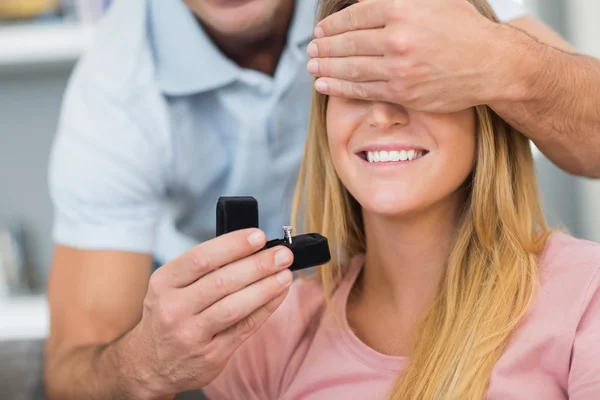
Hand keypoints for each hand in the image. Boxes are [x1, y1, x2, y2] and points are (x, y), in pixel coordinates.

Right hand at [127, 229, 293, 396]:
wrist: (150, 364)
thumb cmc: (169, 315)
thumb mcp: (171, 286)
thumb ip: (203, 269)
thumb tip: (250, 248)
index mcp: (163, 283)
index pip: (201, 258)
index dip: (233, 245)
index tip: (259, 236)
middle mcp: (173, 309)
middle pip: (222, 281)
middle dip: (258, 265)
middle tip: (282, 255)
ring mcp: (191, 335)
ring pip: (235, 306)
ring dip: (266, 288)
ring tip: (285, 274)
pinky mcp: (210, 355)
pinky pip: (244, 328)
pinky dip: (265, 309)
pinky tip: (278, 295)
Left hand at [307, 0, 506, 112]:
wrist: (492, 63)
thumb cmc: (463, 28)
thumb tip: (362, 0)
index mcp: (402, 7)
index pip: (355, 15)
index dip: (333, 25)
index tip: (320, 31)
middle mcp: (398, 36)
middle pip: (348, 42)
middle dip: (324, 48)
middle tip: (310, 51)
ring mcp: (398, 66)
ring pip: (351, 67)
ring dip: (326, 68)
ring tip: (312, 67)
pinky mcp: (402, 91)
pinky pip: (362, 90)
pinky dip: (339, 88)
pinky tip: (324, 85)